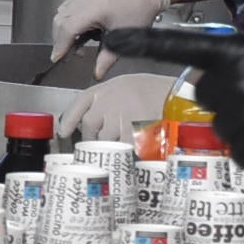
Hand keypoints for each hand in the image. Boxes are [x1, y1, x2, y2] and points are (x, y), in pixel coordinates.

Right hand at [49, 0, 167, 58]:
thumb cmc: (138, 9)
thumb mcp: (124, 37)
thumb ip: (107, 58)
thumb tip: (97, 73)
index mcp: (93, 8)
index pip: (67, 29)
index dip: (60, 45)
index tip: (57, 58)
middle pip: (59, 20)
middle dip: (59, 39)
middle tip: (67, 54)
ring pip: (61, 13)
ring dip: (63, 29)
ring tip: (76, 43)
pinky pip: (68, 6)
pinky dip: (68, 20)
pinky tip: (80, 30)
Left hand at [59, 67, 175, 146]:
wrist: (180, 94)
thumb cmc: (158, 90)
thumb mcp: (128, 86)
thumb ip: (110, 101)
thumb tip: (99, 122)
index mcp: (106, 88)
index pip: (79, 103)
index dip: (69, 120)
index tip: (63, 132)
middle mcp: (107, 101)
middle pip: (90, 126)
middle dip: (94, 140)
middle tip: (100, 149)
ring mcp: (117, 117)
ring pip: (105, 140)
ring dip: (110, 149)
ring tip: (119, 153)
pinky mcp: (130, 131)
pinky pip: (121, 148)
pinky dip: (125, 155)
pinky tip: (130, 156)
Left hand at [100, 25, 243, 216]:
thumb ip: (239, 59)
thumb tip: (203, 80)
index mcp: (240, 54)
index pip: (179, 47)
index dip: (141, 43)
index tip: (109, 38)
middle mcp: (233, 88)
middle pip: (208, 94)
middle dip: (231, 95)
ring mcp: (242, 124)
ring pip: (226, 126)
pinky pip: (242, 152)